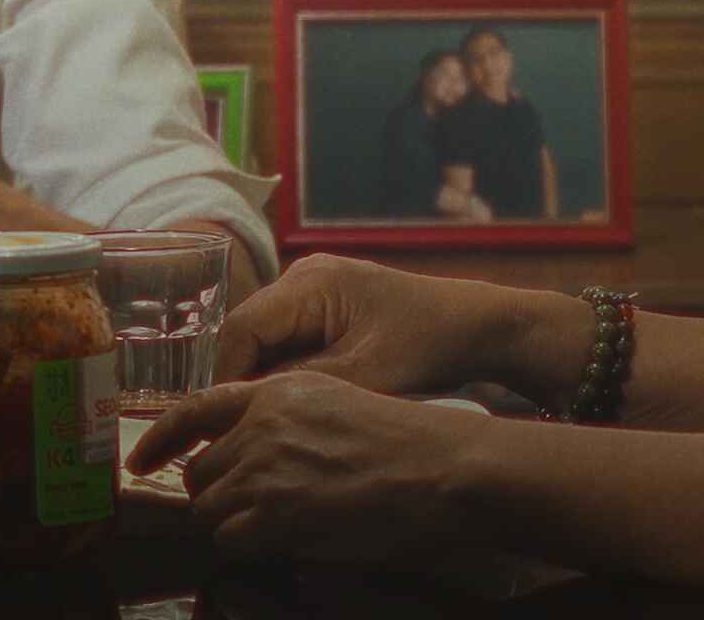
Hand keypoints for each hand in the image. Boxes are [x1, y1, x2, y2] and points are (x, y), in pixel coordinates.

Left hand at [127, 369, 484, 560]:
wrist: (439, 469)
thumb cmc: (403, 442)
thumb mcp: (335, 401)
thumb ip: (283, 418)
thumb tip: (250, 451)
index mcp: (274, 392)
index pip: (192, 409)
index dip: (158, 440)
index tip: (138, 461)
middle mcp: (259, 426)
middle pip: (199, 471)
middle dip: (213, 495)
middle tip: (245, 512)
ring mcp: (263, 469)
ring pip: (208, 509)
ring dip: (229, 525)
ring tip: (270, 529)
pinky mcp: (274, 512)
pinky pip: (230, 539)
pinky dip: (247, 548)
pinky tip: (281, 543)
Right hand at [202, 253, 562, 400]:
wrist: (479, 327)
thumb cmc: (429, 348)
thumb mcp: (365, 377)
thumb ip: (300, 388)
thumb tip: (242, 413)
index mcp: (310, 283)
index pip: (240, 329)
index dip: (225, 377)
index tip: (224, 423)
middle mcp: (303, 275)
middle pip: (248, 331)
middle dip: (241, 380)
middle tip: (239, 429)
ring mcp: (314, 287)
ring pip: (266, 338)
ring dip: (263, 377)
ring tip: (264, 421)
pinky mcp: (327, 304)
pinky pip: (289, 338)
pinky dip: (287, 369)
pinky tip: (295, 403)